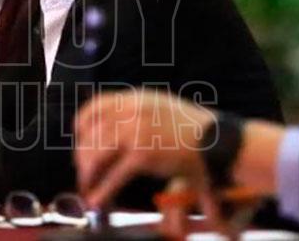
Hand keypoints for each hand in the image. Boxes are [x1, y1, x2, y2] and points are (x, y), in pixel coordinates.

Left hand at [74, 89, 216, 207]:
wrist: (218, 140)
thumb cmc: (195, 129)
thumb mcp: (162, 108)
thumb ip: (139, 113)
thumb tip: (117, 129)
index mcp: (135, 98)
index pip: (95, 107)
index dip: (81, 127)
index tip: (80, 143)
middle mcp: (131, 111)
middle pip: (91, 135)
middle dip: (83, 158)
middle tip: (84, 174)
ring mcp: (135, 131)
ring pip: (97, 155)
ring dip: (88, 175)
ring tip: (88, 189)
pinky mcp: (142, 153)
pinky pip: (113, 175)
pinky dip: (102, 190)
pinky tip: (97, 200)